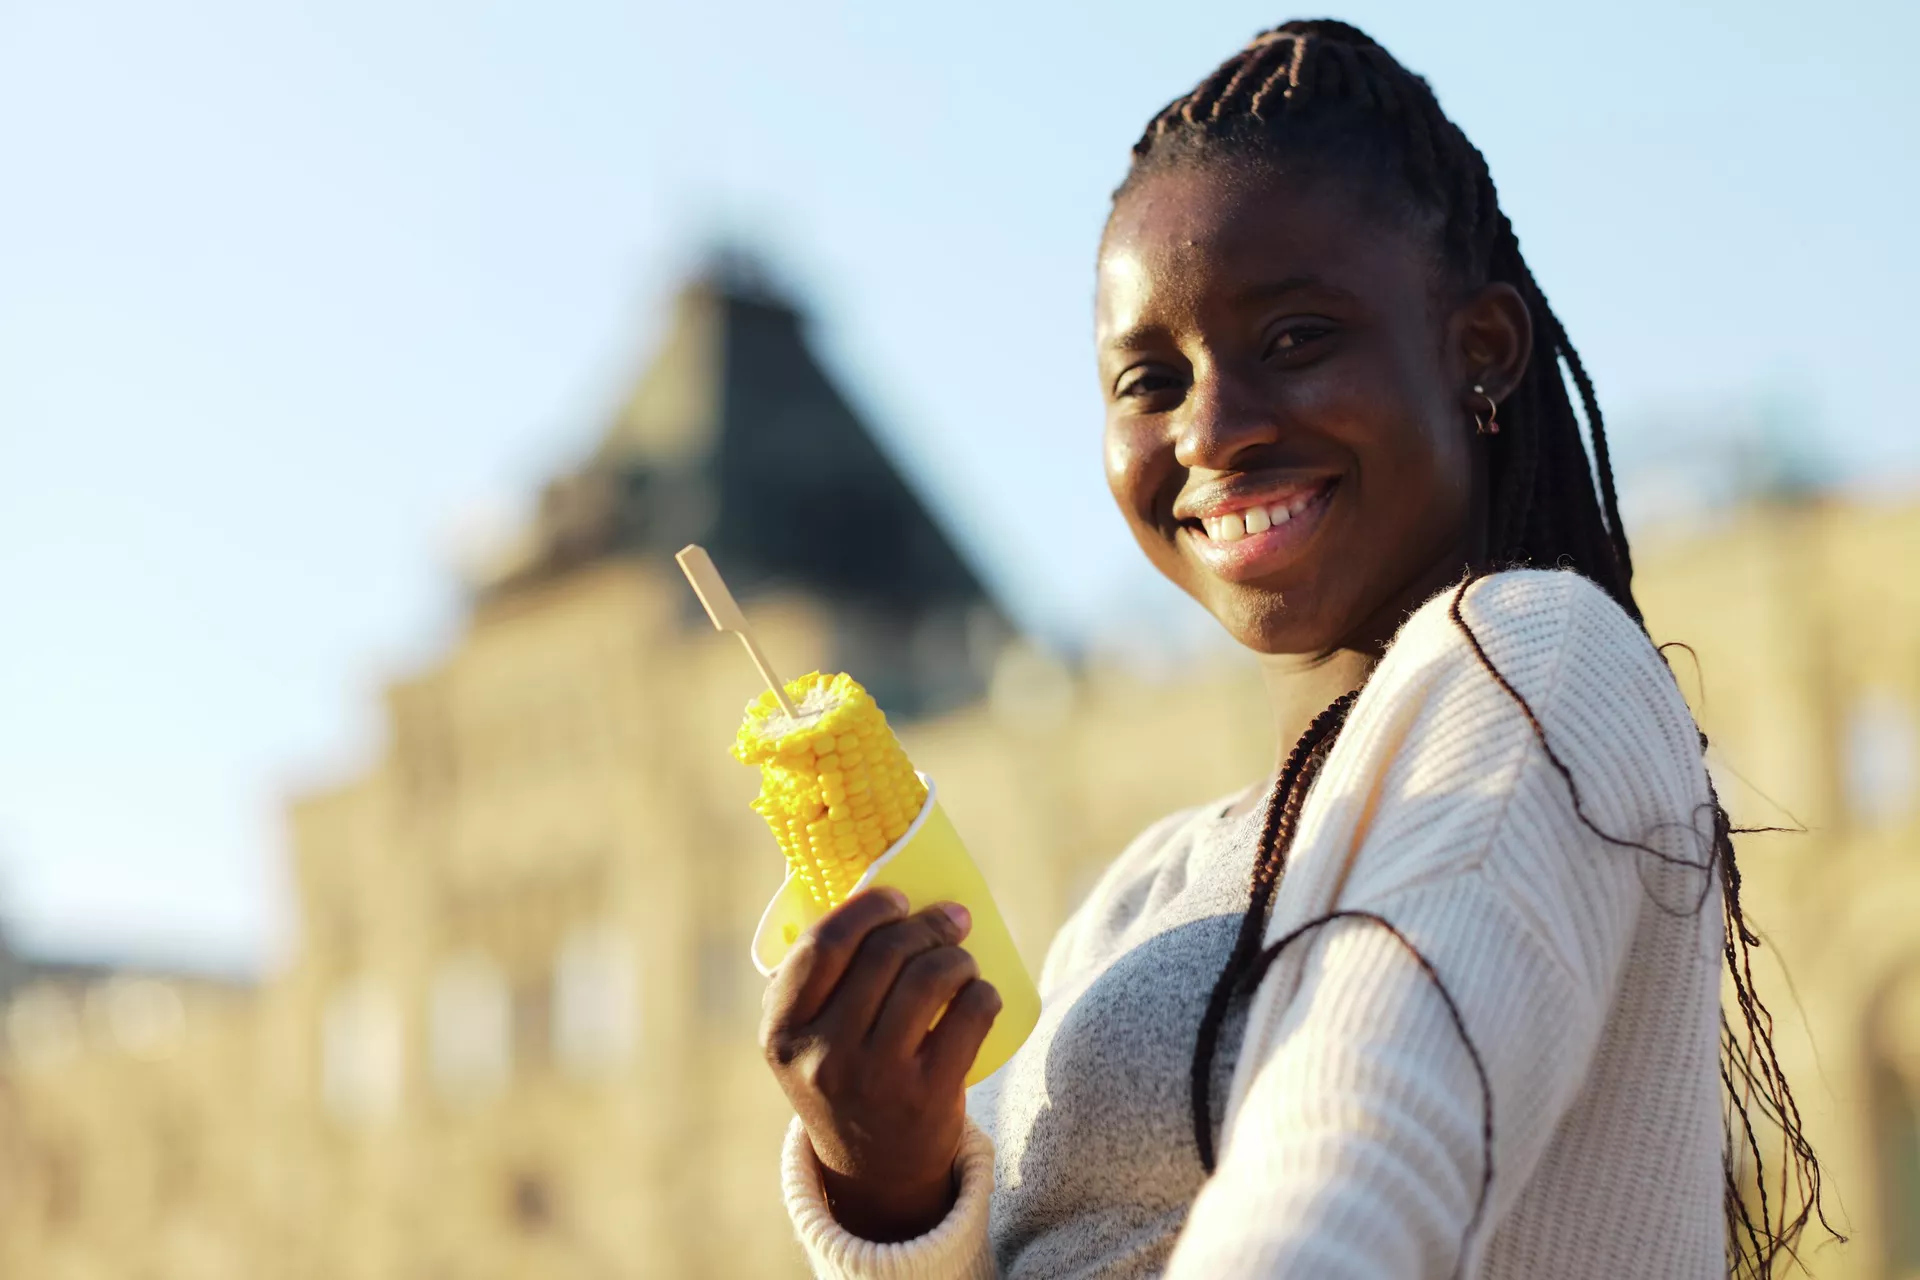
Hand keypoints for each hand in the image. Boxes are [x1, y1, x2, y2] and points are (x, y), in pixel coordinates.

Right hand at [760, 887, 1002, 1241]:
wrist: (876, 1172)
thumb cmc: (845, 1077)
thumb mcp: (808, 1039)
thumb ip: (817, 980)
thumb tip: (866, 888)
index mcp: (782, 1032)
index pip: (823, 946)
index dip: (867, 910)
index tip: (897, 898)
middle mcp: (823, 1056)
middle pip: (885, 954)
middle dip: (926, 924)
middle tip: (950, 919)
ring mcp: (877, 1078)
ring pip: (930, 978)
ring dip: (957, 955)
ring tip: (962, 960)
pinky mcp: (929, 1096)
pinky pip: (970, 1015)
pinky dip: (983, 992)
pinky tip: (980, 993)